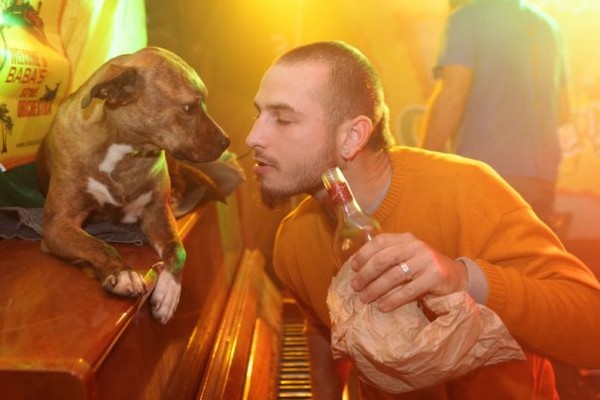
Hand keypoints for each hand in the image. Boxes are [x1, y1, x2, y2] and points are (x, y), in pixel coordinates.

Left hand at [349, 232, 467, 311]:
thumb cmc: (424, 269)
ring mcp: (426, 260)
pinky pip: (408, 290)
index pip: (380, 241)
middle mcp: (415, 246)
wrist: (456, 277)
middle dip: (366, 274)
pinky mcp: (435, 276)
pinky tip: (383, 307)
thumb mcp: (407, 257)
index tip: (353, 268)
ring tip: (365, 299)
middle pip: (383, 259)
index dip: (363, 254)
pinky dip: (393, 300)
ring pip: (394, 276)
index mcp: (406, 238)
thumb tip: (358, 270)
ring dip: (376, 289)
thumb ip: (389, 257)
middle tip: (356, 287)